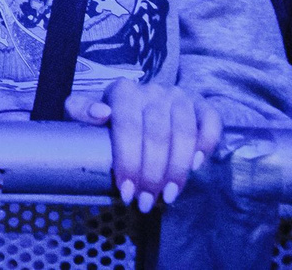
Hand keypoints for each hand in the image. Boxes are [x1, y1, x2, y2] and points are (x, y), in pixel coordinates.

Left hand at [74, 79, 222, 213]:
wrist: (134, 103)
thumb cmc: (107, 117)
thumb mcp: (84, 111)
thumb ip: (79, 108)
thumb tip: (101, 113)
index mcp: (123, 90)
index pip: (128, 126)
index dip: (129, 160)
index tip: (125, 190)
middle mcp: (153, 91)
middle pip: (157, 135)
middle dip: (152, 174)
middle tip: (146, 201)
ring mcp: (179, 97)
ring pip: (184, 133)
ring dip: (178, 169)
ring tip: (168, 195)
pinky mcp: (201, 105)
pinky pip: (211, 121)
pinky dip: (206, 144)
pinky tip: (196, 167)